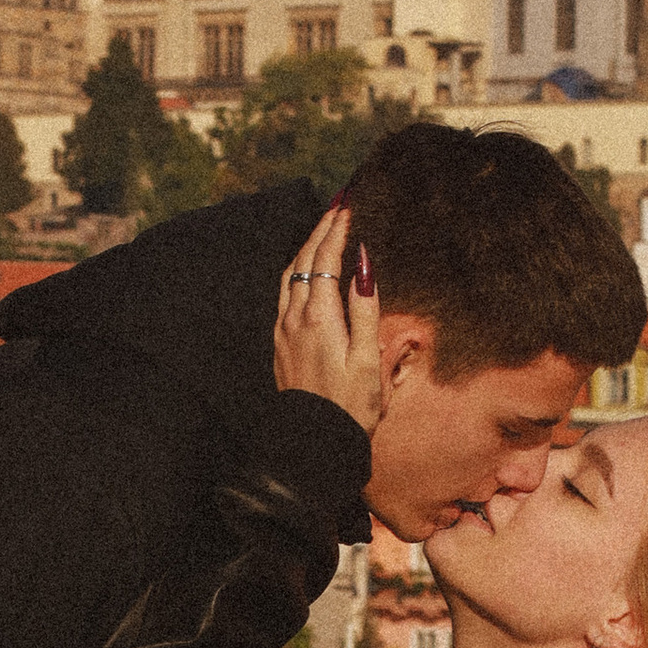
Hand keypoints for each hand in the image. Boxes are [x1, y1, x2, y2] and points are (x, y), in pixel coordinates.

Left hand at [274, 204, 384, 431]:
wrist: (314, 442)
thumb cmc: (350, 406)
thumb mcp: (367, 358)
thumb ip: (365, 307)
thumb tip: (363, 263)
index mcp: (320, 317)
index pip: (326, 258)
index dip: (337, 229)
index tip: (348, 205)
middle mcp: (295, 317)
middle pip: (304, 259)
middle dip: (321, 229)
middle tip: (338, 206)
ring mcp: (283, 330)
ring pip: (290, 274)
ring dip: (306, 247)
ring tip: (323, 229)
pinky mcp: (280, 343)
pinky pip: (284, 293)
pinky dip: (297, 270)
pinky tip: (306, 270)